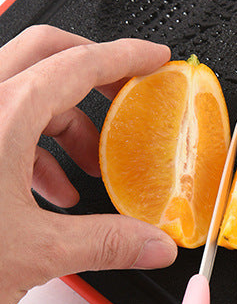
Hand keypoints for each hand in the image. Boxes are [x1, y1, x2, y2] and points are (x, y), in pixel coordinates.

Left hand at [0, 25, 177, 303]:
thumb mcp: (36, 251)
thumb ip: (108, 243)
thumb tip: (151, 244)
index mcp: (2, 116)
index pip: (79, 64)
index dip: (126, 57)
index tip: (154, 59)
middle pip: (44, 52)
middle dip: (92, 72)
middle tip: (123, 96)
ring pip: (18, 87)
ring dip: (61, 118)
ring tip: (84, 165)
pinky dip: (28, 141)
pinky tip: (43, 189)